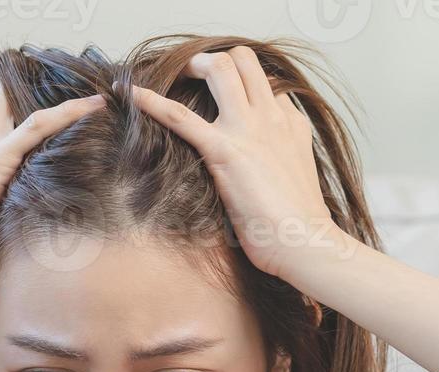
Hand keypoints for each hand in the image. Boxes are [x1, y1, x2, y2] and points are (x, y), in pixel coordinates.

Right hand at [0, 81, 106, 300]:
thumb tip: (24, 219)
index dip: (21, 99)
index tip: (56, 99)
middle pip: (3, 94)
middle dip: (37, 85)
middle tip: (79, 85)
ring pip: (19, 100)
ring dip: (56, 92)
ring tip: (94, 91)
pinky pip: (37, 125)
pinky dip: (68, 112)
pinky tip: (95, 105)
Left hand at [128, 47, 349, 285]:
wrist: (307, 244)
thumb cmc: (298, 225)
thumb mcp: (295, 176)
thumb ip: (278, 155)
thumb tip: (257, 164)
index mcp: (289, 124)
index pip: (263, 82)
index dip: (238, 81)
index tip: (217, 92)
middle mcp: (272, 117)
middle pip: (243, 60)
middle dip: (213, 60)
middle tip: (191, 75)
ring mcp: (250, 130)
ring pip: (220, 69)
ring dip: (191, 66)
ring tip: (172, 75)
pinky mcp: (226, 152)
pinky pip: (182, 116)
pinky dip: (152, 102)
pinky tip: (131, 95)